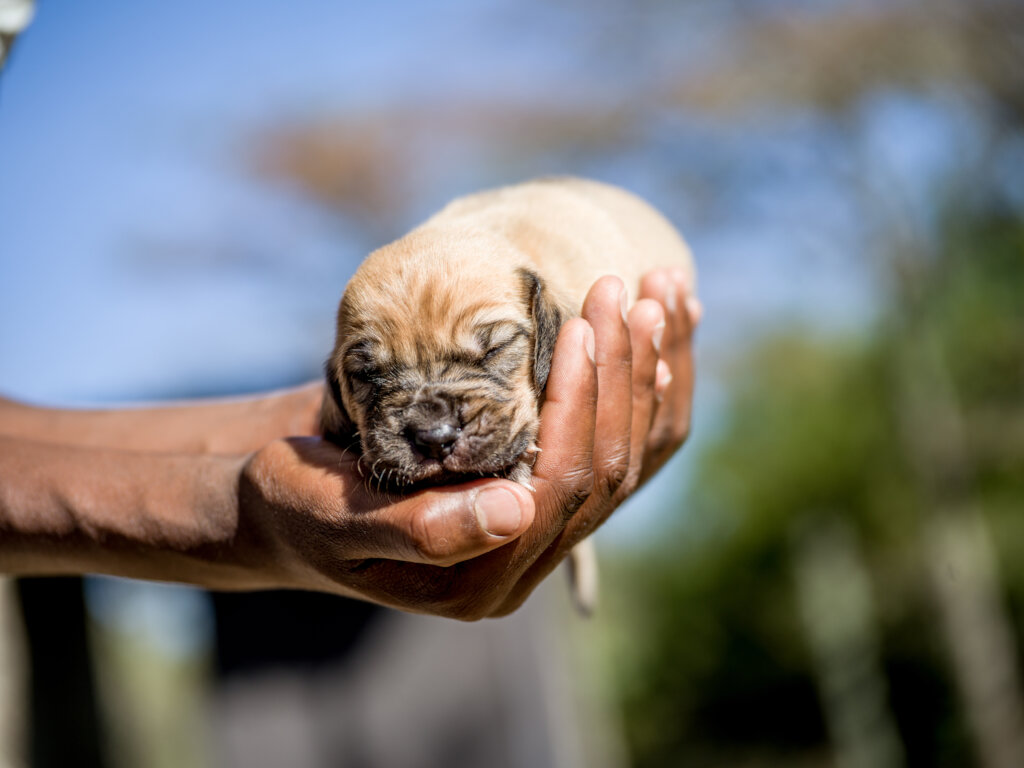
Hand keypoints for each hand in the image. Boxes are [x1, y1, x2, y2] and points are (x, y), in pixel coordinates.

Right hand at [239, 269, 697, 618]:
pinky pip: (601, 445)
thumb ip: (422, 528)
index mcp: (479, 583)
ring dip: (638, 378)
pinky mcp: (534, 498)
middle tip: (626, 292)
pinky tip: (646, 337)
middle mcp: (519, 565)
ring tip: (653, 301)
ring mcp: (531, 535)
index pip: (558, 489)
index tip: (582, 325)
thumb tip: (516, 513)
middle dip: (621, 379)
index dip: (579, 406)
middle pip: (602, 472)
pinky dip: (628, 389)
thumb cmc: (297, 503)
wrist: (288, 501)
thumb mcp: (338, 514)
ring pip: (617, 458)